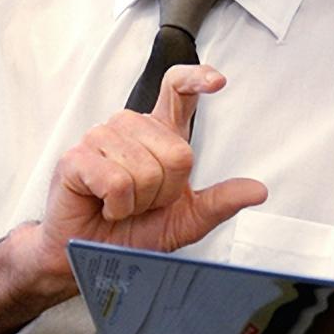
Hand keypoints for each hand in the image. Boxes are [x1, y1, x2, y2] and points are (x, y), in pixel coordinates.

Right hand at [41, 65, 266, 263]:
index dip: (197, 79)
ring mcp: (100, 138)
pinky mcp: (76, 158)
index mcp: (158, 134)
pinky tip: (105, 207)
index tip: (217, 82)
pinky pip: (117, 182)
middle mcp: (130, 128)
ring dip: (139, 202)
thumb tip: (257, 191)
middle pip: (177, 153)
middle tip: (142, 203)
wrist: (90, 254)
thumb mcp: (186, 221)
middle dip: (166, 192)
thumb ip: (220, 203)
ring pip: (146, 170)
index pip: (177, 90)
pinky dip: (118, 206)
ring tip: (121, 205)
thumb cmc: (131, 232)